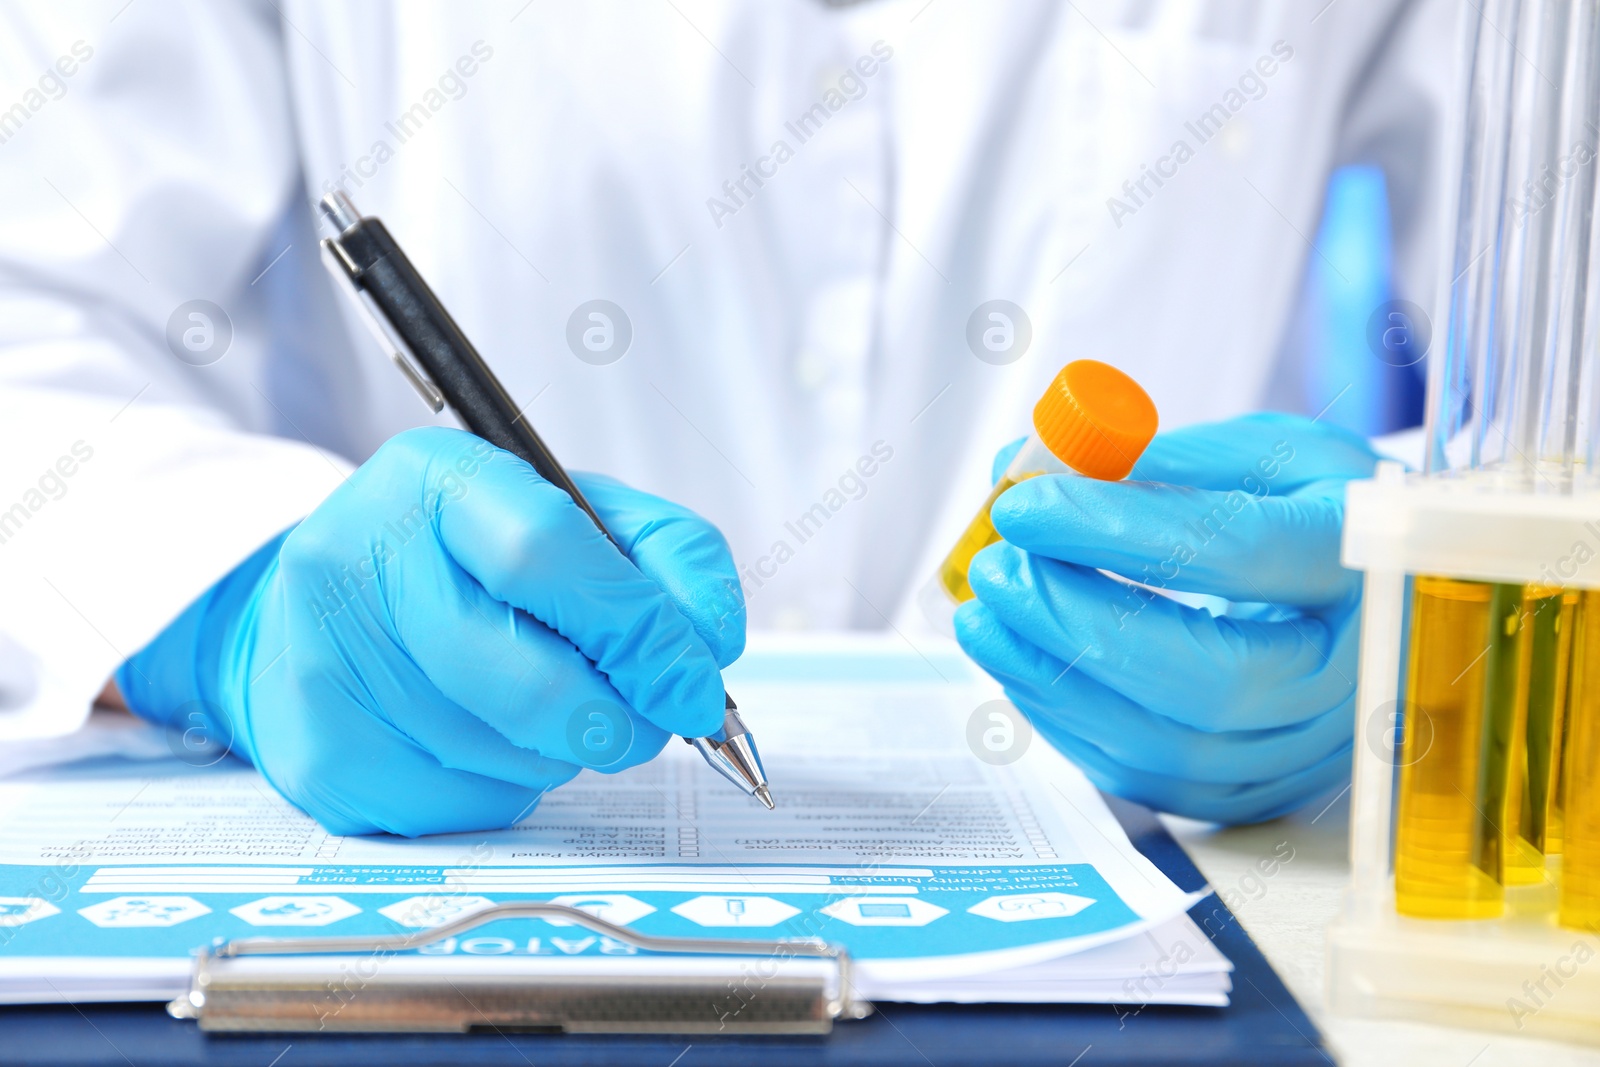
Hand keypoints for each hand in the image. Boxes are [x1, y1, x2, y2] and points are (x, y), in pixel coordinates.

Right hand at [117, 427, 743, 835]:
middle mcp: (356, 561)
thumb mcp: (579, 512)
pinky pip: (464, 805)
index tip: (695, 685)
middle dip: (617, 719)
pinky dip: (509, 787)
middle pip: (526, 681)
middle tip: (647, 722)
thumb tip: (710, 643)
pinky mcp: (321, 756)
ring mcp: (325, 665)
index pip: (544, 553)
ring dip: (564, 750)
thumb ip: (668, 555)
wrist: (331, 607)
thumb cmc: (477, 558)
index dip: (638, 630)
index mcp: (433, 479)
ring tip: (546, 703)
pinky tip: (488, 739)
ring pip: (505, 754)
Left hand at [954, 413, 1377, 823]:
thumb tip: (1023, 467)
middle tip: (998, 568)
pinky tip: (1022, 663)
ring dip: (1050, 679)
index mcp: (1366, 560)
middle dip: (1075, 622)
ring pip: (1166, 747)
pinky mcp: (1253, 790)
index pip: (1237, 553)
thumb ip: (1149, 457)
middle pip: (1206, 680)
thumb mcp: (1265, 454)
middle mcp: (1352, 673)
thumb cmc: (1318, 511)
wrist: (1384, 593)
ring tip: (985, 613)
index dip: (1115, 529)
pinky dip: (1067, 719)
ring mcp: (1306, 748)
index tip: (1026, 504)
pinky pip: (1145, 776)